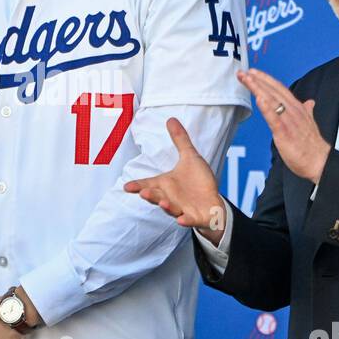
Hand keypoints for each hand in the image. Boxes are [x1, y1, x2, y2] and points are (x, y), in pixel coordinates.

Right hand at [123, 117, 226, 244]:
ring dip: (166, 206)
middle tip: (143, 193)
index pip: (148, 184)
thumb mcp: (190, 158)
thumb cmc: (198, 182)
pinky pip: (188, 220)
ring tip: (162, 203)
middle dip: (151, 195)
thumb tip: (171, 119)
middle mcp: (171, 197)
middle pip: (157, 196)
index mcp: (167, 184)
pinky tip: (181, 220)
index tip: (126, 187)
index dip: (137, 186)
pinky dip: (185, 220)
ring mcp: (182, 208)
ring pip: (171, 208)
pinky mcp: (194, 217)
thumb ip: (180, 140)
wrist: (213, 202)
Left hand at [237, 68, 331, 184]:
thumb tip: (310, 102)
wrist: (319, 162)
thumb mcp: (309, 123)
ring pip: (271, 100)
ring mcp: (288, 121)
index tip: (253, 72)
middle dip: (257, 80)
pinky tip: (259, 99)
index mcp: (297, 108)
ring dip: (258, 88)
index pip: (279, 89)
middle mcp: (293, 111)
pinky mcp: (284, 133)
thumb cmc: (312, 146)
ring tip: (247, 79)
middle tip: (243, 73)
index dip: (266, 79)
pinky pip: (274, 118)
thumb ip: (307, 111)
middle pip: (272, 91)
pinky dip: (266, 108)